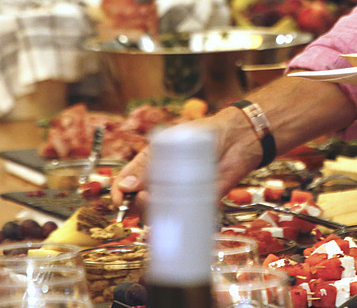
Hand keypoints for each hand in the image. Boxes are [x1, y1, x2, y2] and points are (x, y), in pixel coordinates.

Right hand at [111, 108, 262, 209]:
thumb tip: (127, 186)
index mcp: (150, 163)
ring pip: (155, 214)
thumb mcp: (172, 143)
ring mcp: (177, 193)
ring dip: (152, 213)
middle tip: (143, 197)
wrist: (237, 138)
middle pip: (136, 202)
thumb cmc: (204, 133)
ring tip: (159, 201)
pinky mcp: (196, 203)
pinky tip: (173, 218)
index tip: (119, 201)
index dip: (118, 193)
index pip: (125, 181)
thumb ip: (149, 165)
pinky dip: (174, 223)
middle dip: (134, 204)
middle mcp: (161, 181)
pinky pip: (180, 219)